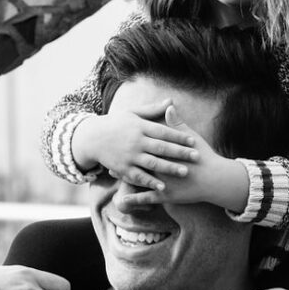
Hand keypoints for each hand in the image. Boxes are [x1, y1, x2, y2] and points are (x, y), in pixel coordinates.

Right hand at [72, 100, 196, 189]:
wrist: (92, 137)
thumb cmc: (115, 123)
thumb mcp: (132, 113)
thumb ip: (153, 110)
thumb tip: (171, 102)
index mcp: (140, 126)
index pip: (163, 132)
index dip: (179, 137)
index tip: (193, 141)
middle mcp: (135, 141)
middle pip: (162, 147)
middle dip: (180, 153)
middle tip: (196, 157)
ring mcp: (129, 155)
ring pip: (153, 163)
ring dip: (169, 168)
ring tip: (185, 172)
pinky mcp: (122, 168)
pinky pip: (138, 176)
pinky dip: (150, 182)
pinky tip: (163, 187)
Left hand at [112, 106, 249, 212]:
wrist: (214, 178)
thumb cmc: (203, 156)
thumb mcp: (190, 136)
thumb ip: (176, 123)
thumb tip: (168, 105)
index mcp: (165, 150)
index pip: (144, 141)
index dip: (129, 137)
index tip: (117, 133)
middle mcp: (160, 165)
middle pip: (136, 158)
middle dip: (122, 154)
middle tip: (109, 150)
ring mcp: (161, 181)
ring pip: (138, 177)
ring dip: (124, 174)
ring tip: (111, 172)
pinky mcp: (164, 195)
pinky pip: (145, 198)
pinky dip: (133, 200)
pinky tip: (122, 201)